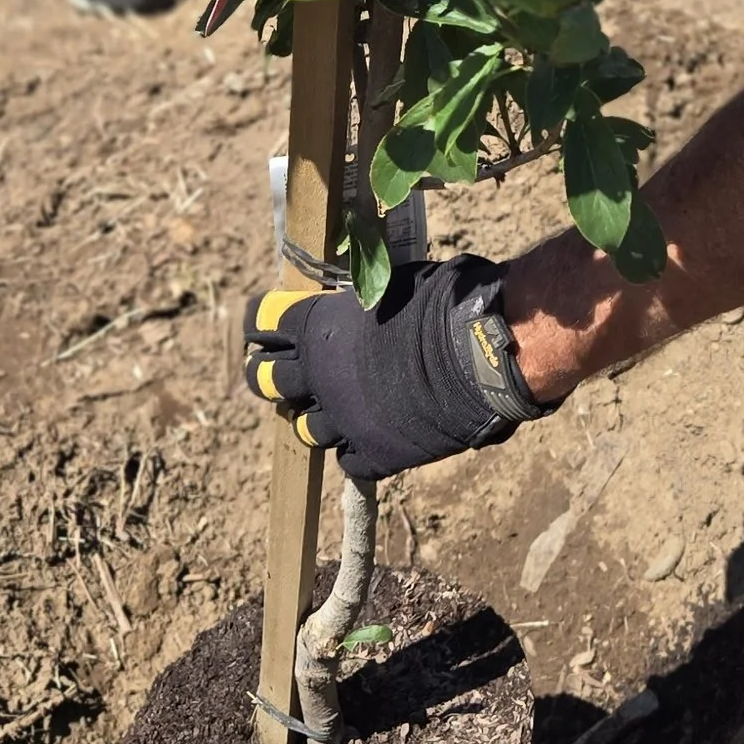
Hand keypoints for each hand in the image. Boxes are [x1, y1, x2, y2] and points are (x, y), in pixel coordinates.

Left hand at [242, 254, 553, 480]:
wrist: (481, 358)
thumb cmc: (445, 304)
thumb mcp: (395, 284)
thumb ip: (363, 300)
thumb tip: (360, 297)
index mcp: (318, 328)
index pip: (264, 321)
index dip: (262, 321)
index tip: (263, 323)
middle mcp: (318, 378)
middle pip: (266, 381)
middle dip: (266, 374)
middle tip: (275, 369)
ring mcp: (342, 422)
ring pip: (306, 428)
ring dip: (316, 415)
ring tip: (334, 407)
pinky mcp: (372, 456)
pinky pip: (349, 459)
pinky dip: (357, 447)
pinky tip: (374, 434)